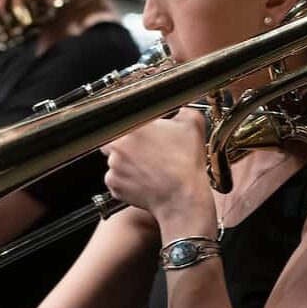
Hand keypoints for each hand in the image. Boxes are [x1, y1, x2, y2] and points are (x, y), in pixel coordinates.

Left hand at [101, 110, 213, 226]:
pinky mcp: (114, 186)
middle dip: (126, 145)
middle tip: (145, 152)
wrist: (182, 198)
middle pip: (114, 141)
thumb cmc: (185, 164)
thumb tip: (181, 109)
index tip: (141, 133)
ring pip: (115, 162)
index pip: (122, 121)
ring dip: (126, 164)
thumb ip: (183, 110)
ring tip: (147, 168)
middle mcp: (118, 146)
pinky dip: (126, 181)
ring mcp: (113, 167)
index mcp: (133, 127)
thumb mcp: (193, 126)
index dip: (132, 127)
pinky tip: (143, 181)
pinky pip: (116, 180)